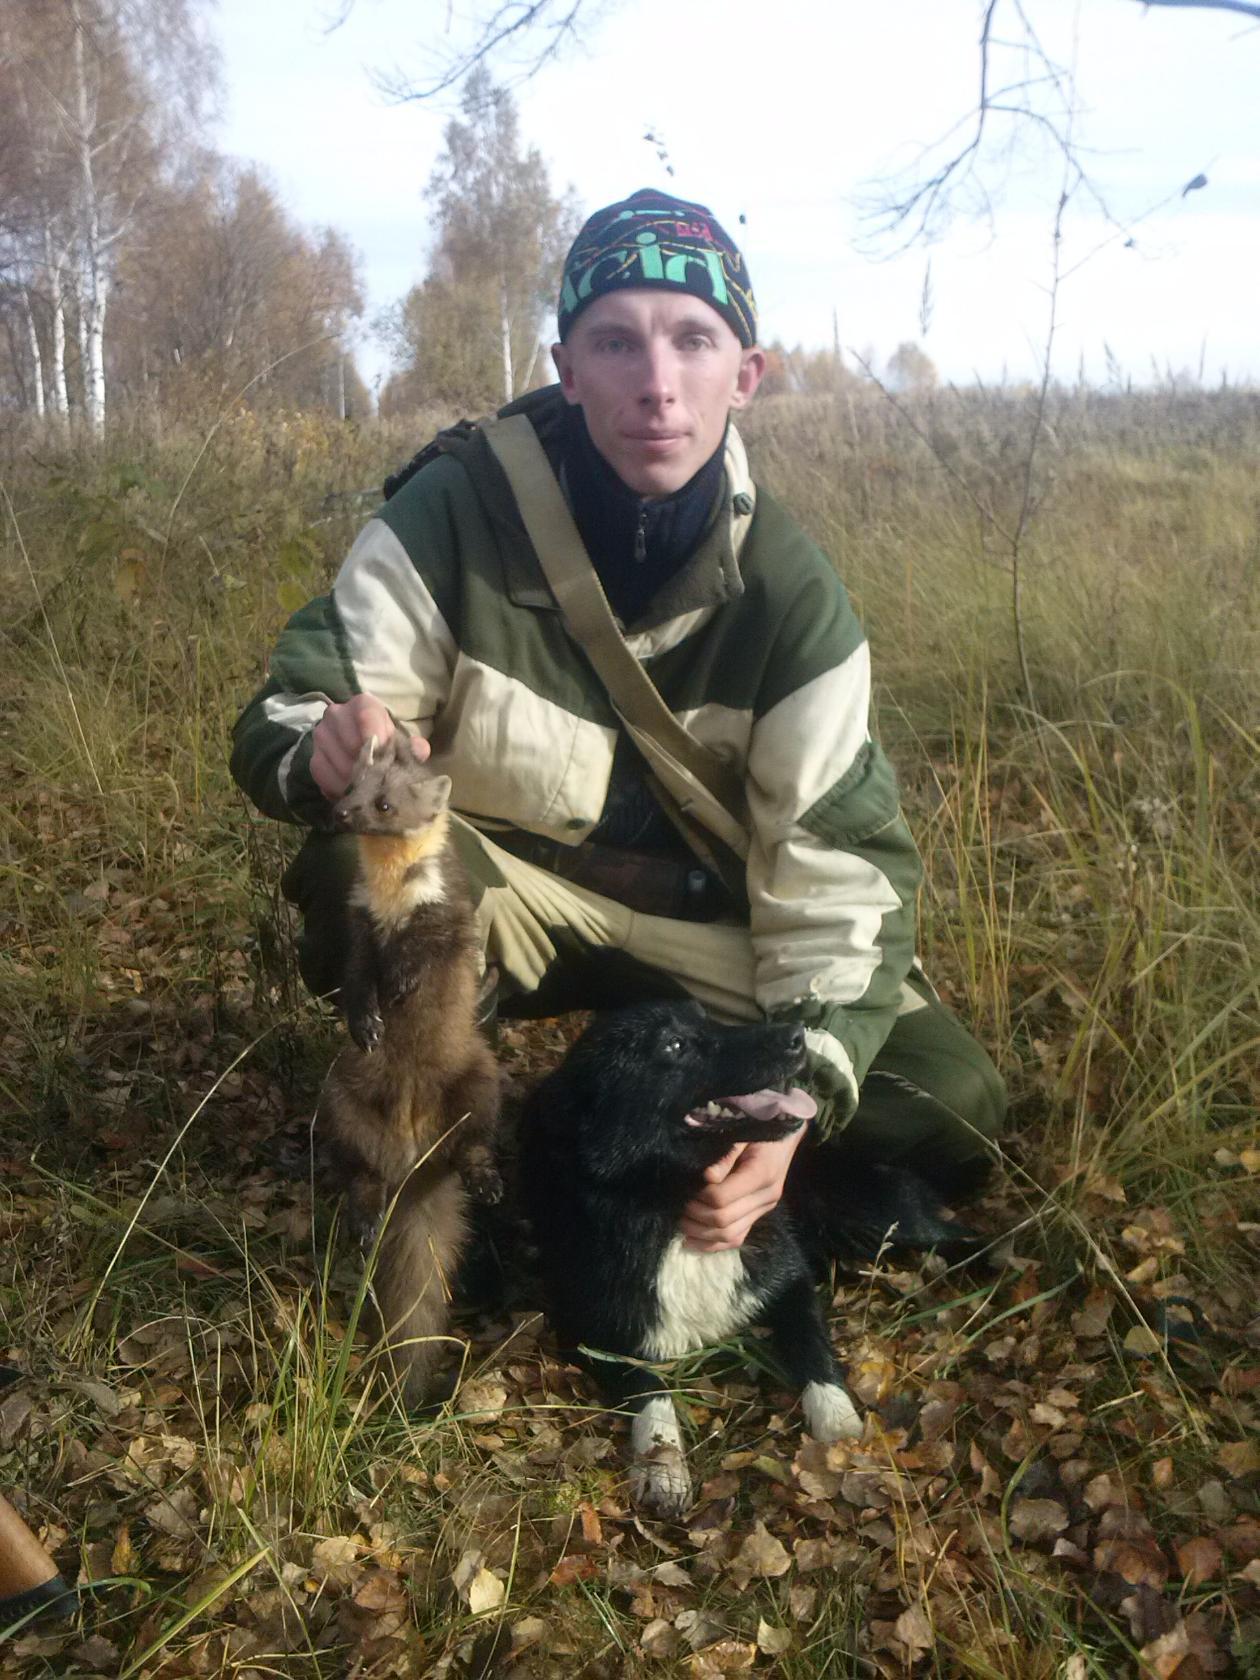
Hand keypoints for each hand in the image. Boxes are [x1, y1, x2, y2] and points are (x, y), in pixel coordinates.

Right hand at [310, 694, 427, 799]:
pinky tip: (355, 793)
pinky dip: (341, 789)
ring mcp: (321, 736)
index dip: (378, 739)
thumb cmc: (387, 743)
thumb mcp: (403, 742)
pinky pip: (324, 777)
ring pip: (338, 763)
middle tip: (383, 781)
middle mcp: (337, 714)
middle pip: (351, 743)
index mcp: (363, 705)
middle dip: (370, 766)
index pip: (367, 716)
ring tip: (371, 790)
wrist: (365, 750)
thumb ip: (413, 747)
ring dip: (356, 781)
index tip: (386, 757)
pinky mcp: (314, 759)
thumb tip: (419, 751)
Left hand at [680, 1125, 807, 1251]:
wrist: (785, 1135)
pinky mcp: (760, 1215)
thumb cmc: (759, 1129)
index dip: (699, 1198)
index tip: (685, 1190)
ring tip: (681, 1225)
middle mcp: (766, 1197)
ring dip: (702, 1235)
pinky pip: (738, 1238)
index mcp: (761, 1174)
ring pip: (730, 1235)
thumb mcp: (742, 1133)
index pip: (722, 1198)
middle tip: (678, 1208)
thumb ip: (725, 1156)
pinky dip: (714, 1244)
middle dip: (696, 1218)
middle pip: (724, 1221)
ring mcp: (764, 1209)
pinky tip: (693, 1242)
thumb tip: (707, 1177)